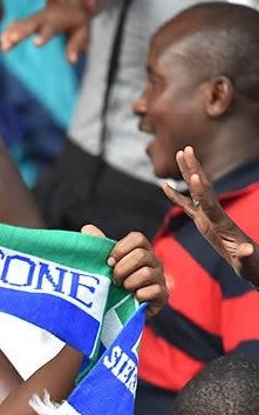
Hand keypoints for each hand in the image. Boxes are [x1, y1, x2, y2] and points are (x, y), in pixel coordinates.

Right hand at [0, 1, 89, 63]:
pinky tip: (1, 39)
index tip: (36, 44)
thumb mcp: (83, 31)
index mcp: (58, 20)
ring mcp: (35, 17)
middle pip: (31, 24)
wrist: (71, 1)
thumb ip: (76, 45)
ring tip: (2, 44)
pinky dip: (9, 30)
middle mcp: (44, 17)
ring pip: (21, 24)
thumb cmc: (78, 20)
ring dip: (11, 33)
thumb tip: (72, 61)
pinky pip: (17, 23)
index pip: (50, 28)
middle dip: (21, 32)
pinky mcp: (30, 19)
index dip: (43, 35)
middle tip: (11, 40)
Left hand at [83, 224, 168, 313]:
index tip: (108, 262)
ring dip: (129, 283)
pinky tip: (133, 298)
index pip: (137, 238)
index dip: (120, 249)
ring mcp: (160, 278)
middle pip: (141, 255)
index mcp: (140, 250)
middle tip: (114, 279)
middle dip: (121, 269)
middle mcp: (154, 262)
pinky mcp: (163, 296)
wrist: (117, 311)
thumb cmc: (111, 283)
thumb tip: (87, 228)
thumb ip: (98, 246)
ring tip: (123, 289)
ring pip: (146, 273)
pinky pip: (154, 291)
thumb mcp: (103, 264)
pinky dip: (139, 295)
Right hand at [162, 146, 258, 285]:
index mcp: (222, 224)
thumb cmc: (251, 265)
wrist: (253, 265)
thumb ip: (244, 255)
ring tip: (180, 154)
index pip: (209, 205)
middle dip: (193, 169)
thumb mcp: (247, 262)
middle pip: (202, 189)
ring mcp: (209, 217)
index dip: (200, 192)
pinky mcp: (203, 223)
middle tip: (186, 150)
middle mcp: (216, 215)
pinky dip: (176, 196)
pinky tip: (164, 186)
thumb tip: (244, 250)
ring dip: (186, 173)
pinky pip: (187, 206)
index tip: (192, 176)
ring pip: (194, 192)